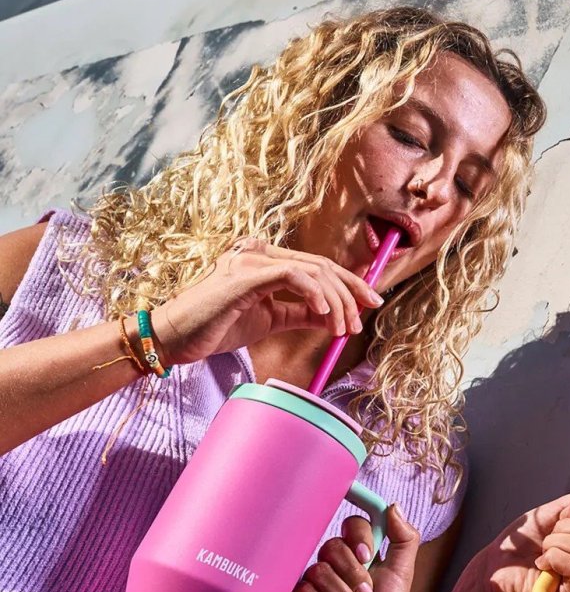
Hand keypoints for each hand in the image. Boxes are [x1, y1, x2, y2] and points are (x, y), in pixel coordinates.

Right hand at [149, 237, 384, 365]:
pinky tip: (323, 314)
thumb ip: (300, 313)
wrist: (176, 338)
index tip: (370, 303)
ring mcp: (251, 261)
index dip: (349, 284)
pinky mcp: (244, 276)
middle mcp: (260, 254)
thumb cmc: (216, 326)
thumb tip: (332, 316)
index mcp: (266, 262)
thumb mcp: (270, 319)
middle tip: (359, 322)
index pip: (318, 267)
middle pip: (322, 266)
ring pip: (312, 272)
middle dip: (350, 293)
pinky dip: (313, 293)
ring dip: (335, 302)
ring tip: (340, 328)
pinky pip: (291, 276)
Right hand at [287, 505, 419, 591]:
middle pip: (333, 546)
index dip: (358, 537)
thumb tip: (393, 506)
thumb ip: (404, 539)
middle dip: (354, 577)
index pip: (352, 525)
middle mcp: (331, 564)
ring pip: (318, 571)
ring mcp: (309, 582)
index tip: (367, 557)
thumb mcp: (402, 576)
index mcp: (356, 553)